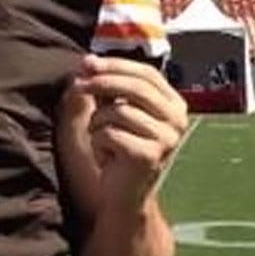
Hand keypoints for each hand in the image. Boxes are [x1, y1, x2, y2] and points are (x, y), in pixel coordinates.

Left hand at [72, 55, 188, 210]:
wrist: (125, 194)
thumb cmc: (119, 150)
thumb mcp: (114, 112)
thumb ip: (105, 86)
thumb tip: (87, 61)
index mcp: (175, 105)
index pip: (147, 74)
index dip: (115, 65)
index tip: (87, 62)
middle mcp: (177, 120)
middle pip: (135, 87)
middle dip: (101, 82)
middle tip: (77, 85)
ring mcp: (166, 139)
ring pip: (118, 111)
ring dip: (98, 123)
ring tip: (103, 140)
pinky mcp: (149, 156)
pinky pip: (110, 134)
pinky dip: (98, 143)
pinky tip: (107, 157)